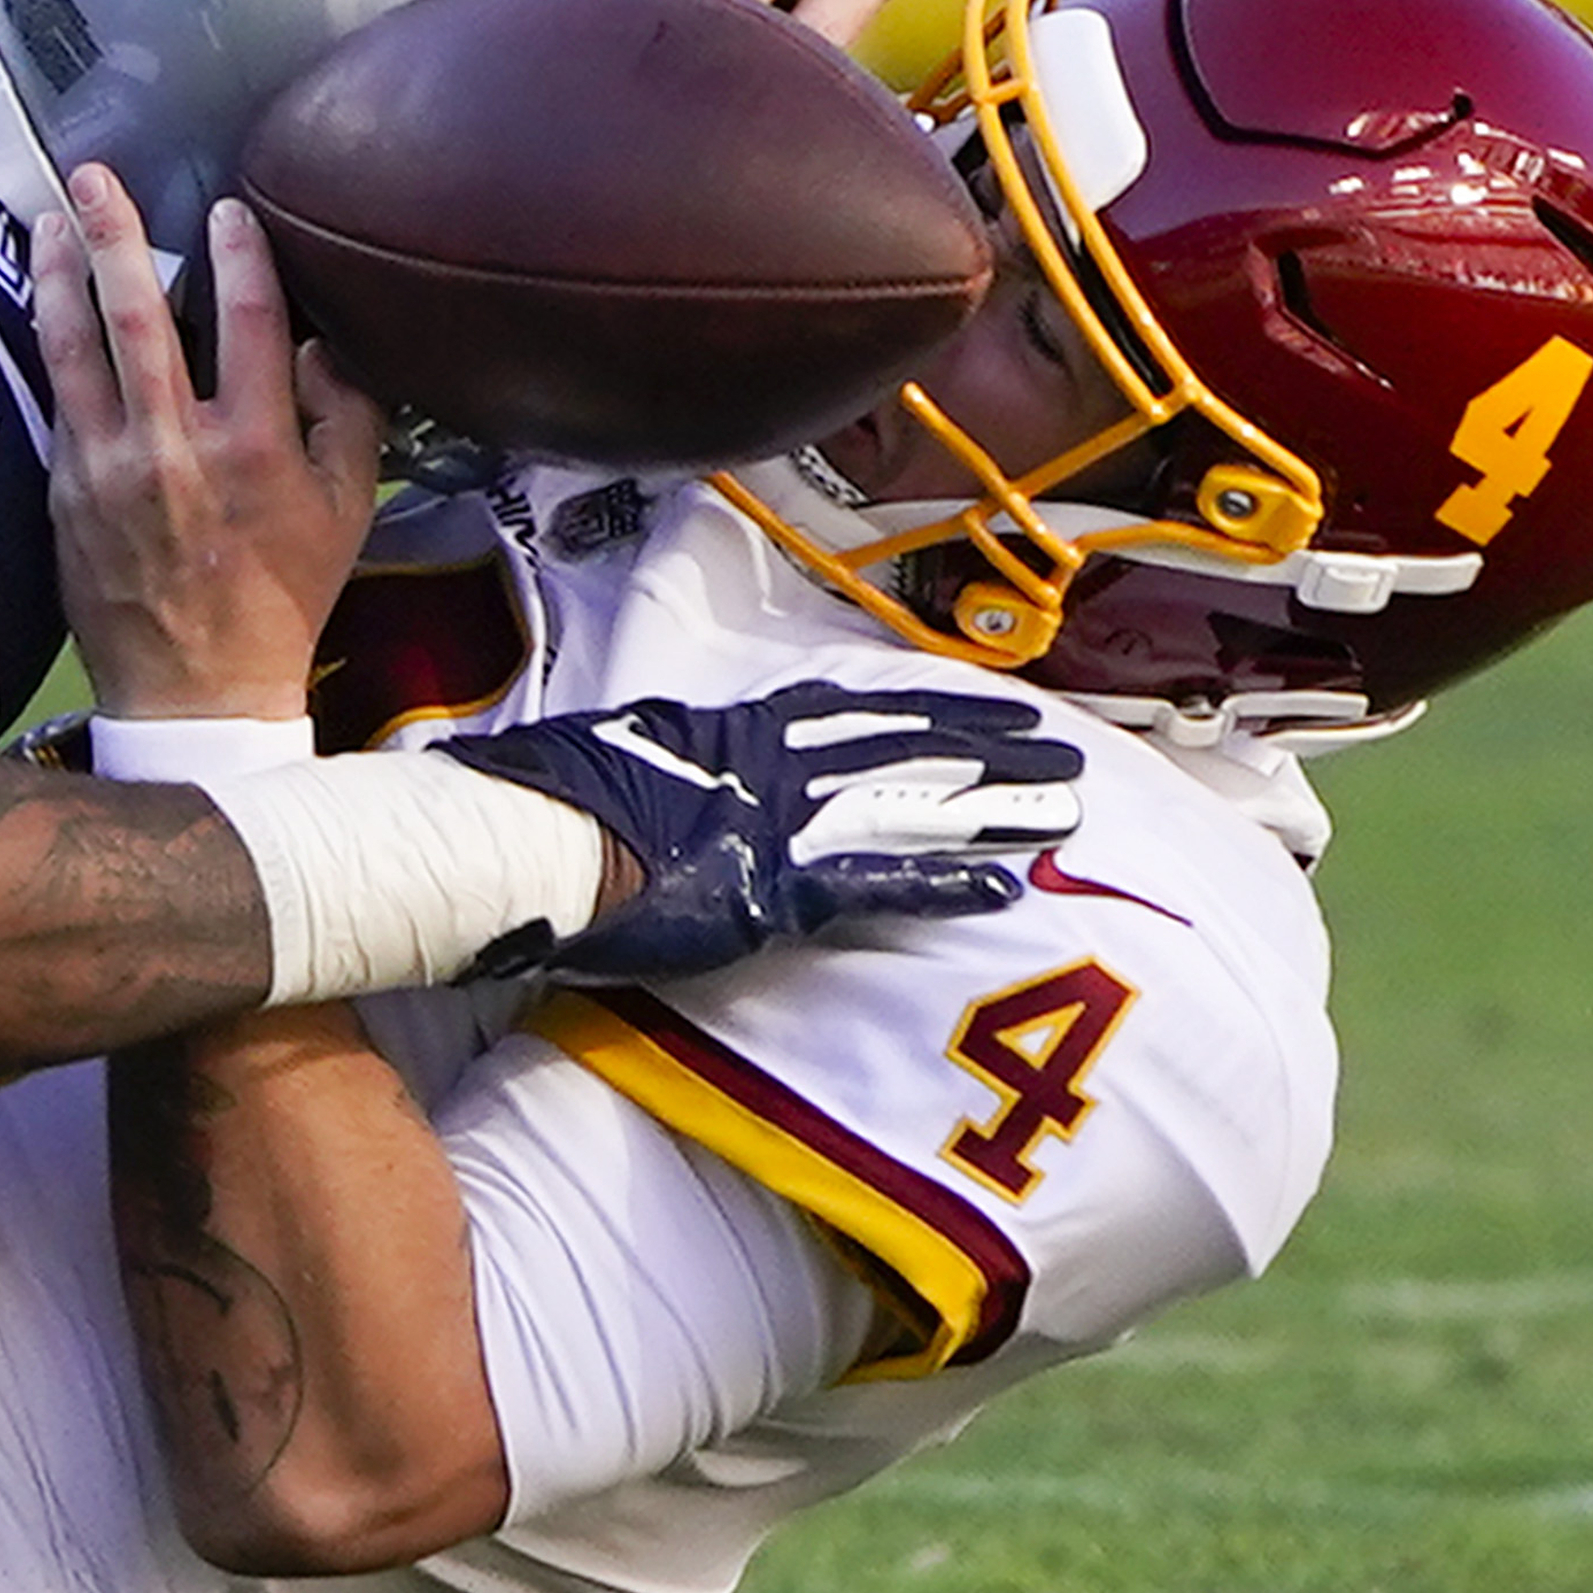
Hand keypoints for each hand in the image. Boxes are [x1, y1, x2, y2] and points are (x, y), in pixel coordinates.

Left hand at [34, 166, 385, 720]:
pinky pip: (57, 396)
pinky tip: (48, 300)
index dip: (241, 254)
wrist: (196, 690)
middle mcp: (173, 450)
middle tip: (95, 175)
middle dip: (116, 235)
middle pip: (138, 315)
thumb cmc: (283, 595)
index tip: (229, 209)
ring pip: (73, 348)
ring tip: (51, 218)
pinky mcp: (64, 489)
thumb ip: (345, 415)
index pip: (250, 321)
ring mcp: (107, 468)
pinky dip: (51, 339)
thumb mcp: (347, 510)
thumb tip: (322, 340)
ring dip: (57, 274)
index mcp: (255, 449)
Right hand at [441, 680, 1080, 982]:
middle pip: (903, 745)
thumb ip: (653, 753)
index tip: (986, 703)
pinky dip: (944, 884)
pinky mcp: (780, 889)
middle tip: (1061, 747)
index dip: (925, 706)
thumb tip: (654, 755)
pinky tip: (1005, 887)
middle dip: (987, 745)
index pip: (849, 710)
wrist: (523, 840)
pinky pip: (881, 885)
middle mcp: (773, 763)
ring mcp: (783, 821)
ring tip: (1068, 805)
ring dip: (995, 804)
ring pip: (914, 802)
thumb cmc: (543, 799)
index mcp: (732, 728)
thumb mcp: (604, 752)